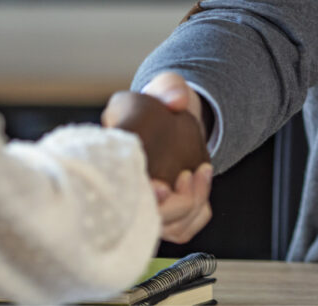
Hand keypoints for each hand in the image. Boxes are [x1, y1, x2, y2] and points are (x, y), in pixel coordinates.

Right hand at [102, 72, 213, 241]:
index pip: (116, 196)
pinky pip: (185, 230)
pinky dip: (198, 210)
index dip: (138, 198)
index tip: (159, 186)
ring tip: (198, 171)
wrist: (174, 117)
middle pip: (145, 223)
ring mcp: (149, 208)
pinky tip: (201, 179)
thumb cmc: (159, 106)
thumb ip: (168, 88)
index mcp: (116, 165)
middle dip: (170, 208)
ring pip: (169, 228)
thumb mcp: (162, 87)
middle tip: (186, 178)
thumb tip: (177, 101)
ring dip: (190, 203)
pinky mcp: (170, 216)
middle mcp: (129, 194)